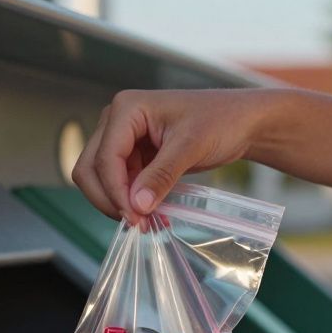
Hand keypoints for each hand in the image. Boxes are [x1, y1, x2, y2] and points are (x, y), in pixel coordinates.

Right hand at [71, 88, 277, 221]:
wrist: (241, 121)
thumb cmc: (220, 121)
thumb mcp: (191, 147)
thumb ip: (161, 175)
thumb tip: (137, 206)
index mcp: (126, 108)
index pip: (104, 158)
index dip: (115, 192)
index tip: (136, 218)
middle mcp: (116, 121)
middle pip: (90, 169)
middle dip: (110, 199)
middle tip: (137, 224)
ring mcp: (123, 138)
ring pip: (101, 180)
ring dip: (119, 203)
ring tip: (148, 223)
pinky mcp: (133, 155)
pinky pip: (120, 183)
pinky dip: (132, 201)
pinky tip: (154, 214)